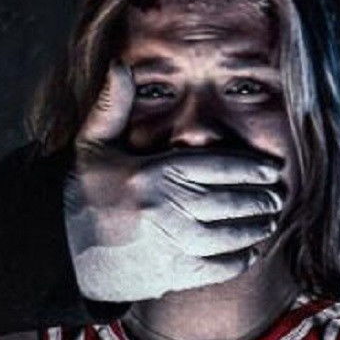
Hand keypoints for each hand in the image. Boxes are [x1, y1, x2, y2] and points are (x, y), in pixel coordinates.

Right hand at [63, 63, 286, 300]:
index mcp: (153, 173)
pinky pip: (216, 268)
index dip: (251, 168)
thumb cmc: (80, 193)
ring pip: (228, 236)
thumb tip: (120, 64)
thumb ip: (111, 105)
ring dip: (255, 228)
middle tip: (279, 196)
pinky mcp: (169, 274)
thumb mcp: (92, 144)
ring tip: (270, 220)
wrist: (60, 251)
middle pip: (229, 201)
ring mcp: (169, 244)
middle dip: (260, 199)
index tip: (273, 169)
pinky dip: (238, 260)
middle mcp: (165, 209)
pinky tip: (251, 250)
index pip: (217, 166)